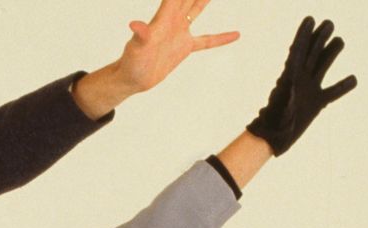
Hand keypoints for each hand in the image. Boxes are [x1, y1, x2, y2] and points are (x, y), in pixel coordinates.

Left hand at [74, 0, 237, 117]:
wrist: (132, 79)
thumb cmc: (131, 63)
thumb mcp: (136, 49)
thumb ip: (140, 35)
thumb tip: (134, 25)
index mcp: (163, 18)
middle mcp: (172, 20)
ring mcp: (179, 32)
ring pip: (196, 9)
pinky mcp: (184, 47)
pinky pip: (207, 41)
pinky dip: (220, 38)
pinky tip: (236, 34)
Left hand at [246, 17, 356, 155]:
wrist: (273, 139)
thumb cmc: (274, 124)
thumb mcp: (281, 109)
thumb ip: (288, 98)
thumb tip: (293, 87)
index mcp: (289, 77)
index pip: (298, 51)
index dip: (304, 35)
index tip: (310, 19)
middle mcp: (300, 80)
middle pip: (312, 54)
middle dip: (319, 38)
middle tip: (328, 23)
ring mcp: (309, 91)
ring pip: (323, 67)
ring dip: (331, 54)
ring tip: (339, 41)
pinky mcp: (316, 103)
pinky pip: (333, 92)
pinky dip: (343, 87)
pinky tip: (353, 79)